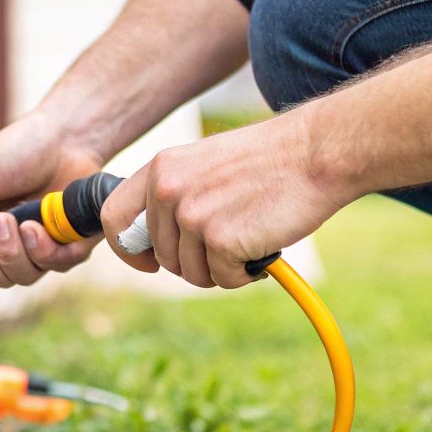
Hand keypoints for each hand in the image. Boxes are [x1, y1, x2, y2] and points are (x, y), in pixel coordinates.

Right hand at [0, 114, 106, 296]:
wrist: (64, 137)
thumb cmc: (13, 151)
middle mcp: (3, 243)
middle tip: (1, 219)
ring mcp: (36, 247)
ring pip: (24, 277)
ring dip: (20, 252)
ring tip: (25, 221)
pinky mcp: (66, 245)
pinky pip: (58, 266)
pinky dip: (49, 250)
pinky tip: (44, 225)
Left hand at [99, 107, 357, 288]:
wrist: (317, 152)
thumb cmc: (269, 162)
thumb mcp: (205, 165)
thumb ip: (174, 195)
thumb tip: (154, 244)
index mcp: (160, 169)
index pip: (114, 219)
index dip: (127, 249)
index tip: (147, 262)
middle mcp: (168, 191)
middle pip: (163, 257)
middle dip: (195, 261)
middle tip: (231, 242)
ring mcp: (192, 216)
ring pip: (191, 273)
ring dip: (222, 268)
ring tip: (250, 237)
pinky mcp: (220, 240)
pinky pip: (223, 279)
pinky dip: (245, 273)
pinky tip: (263, 243)